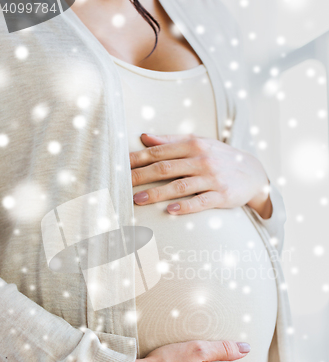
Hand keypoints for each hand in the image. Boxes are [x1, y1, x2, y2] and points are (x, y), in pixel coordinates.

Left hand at [130, 133, 272, 218]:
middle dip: (140, 176)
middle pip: (165, 168)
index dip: (137, 158)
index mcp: (193, 145)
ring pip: (180, 186)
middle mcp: (202, 159)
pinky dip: (186, 206)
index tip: (119, 165)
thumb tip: (144, 137)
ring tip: (137, 199)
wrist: (254, 173)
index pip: (159, 152)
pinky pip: (201, 202)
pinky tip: (170, 210)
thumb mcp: (199, 143)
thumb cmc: (220, 157)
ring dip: (157, 193)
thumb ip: (171, 140)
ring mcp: (212, 178)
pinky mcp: (222, 195)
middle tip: (121, 184)